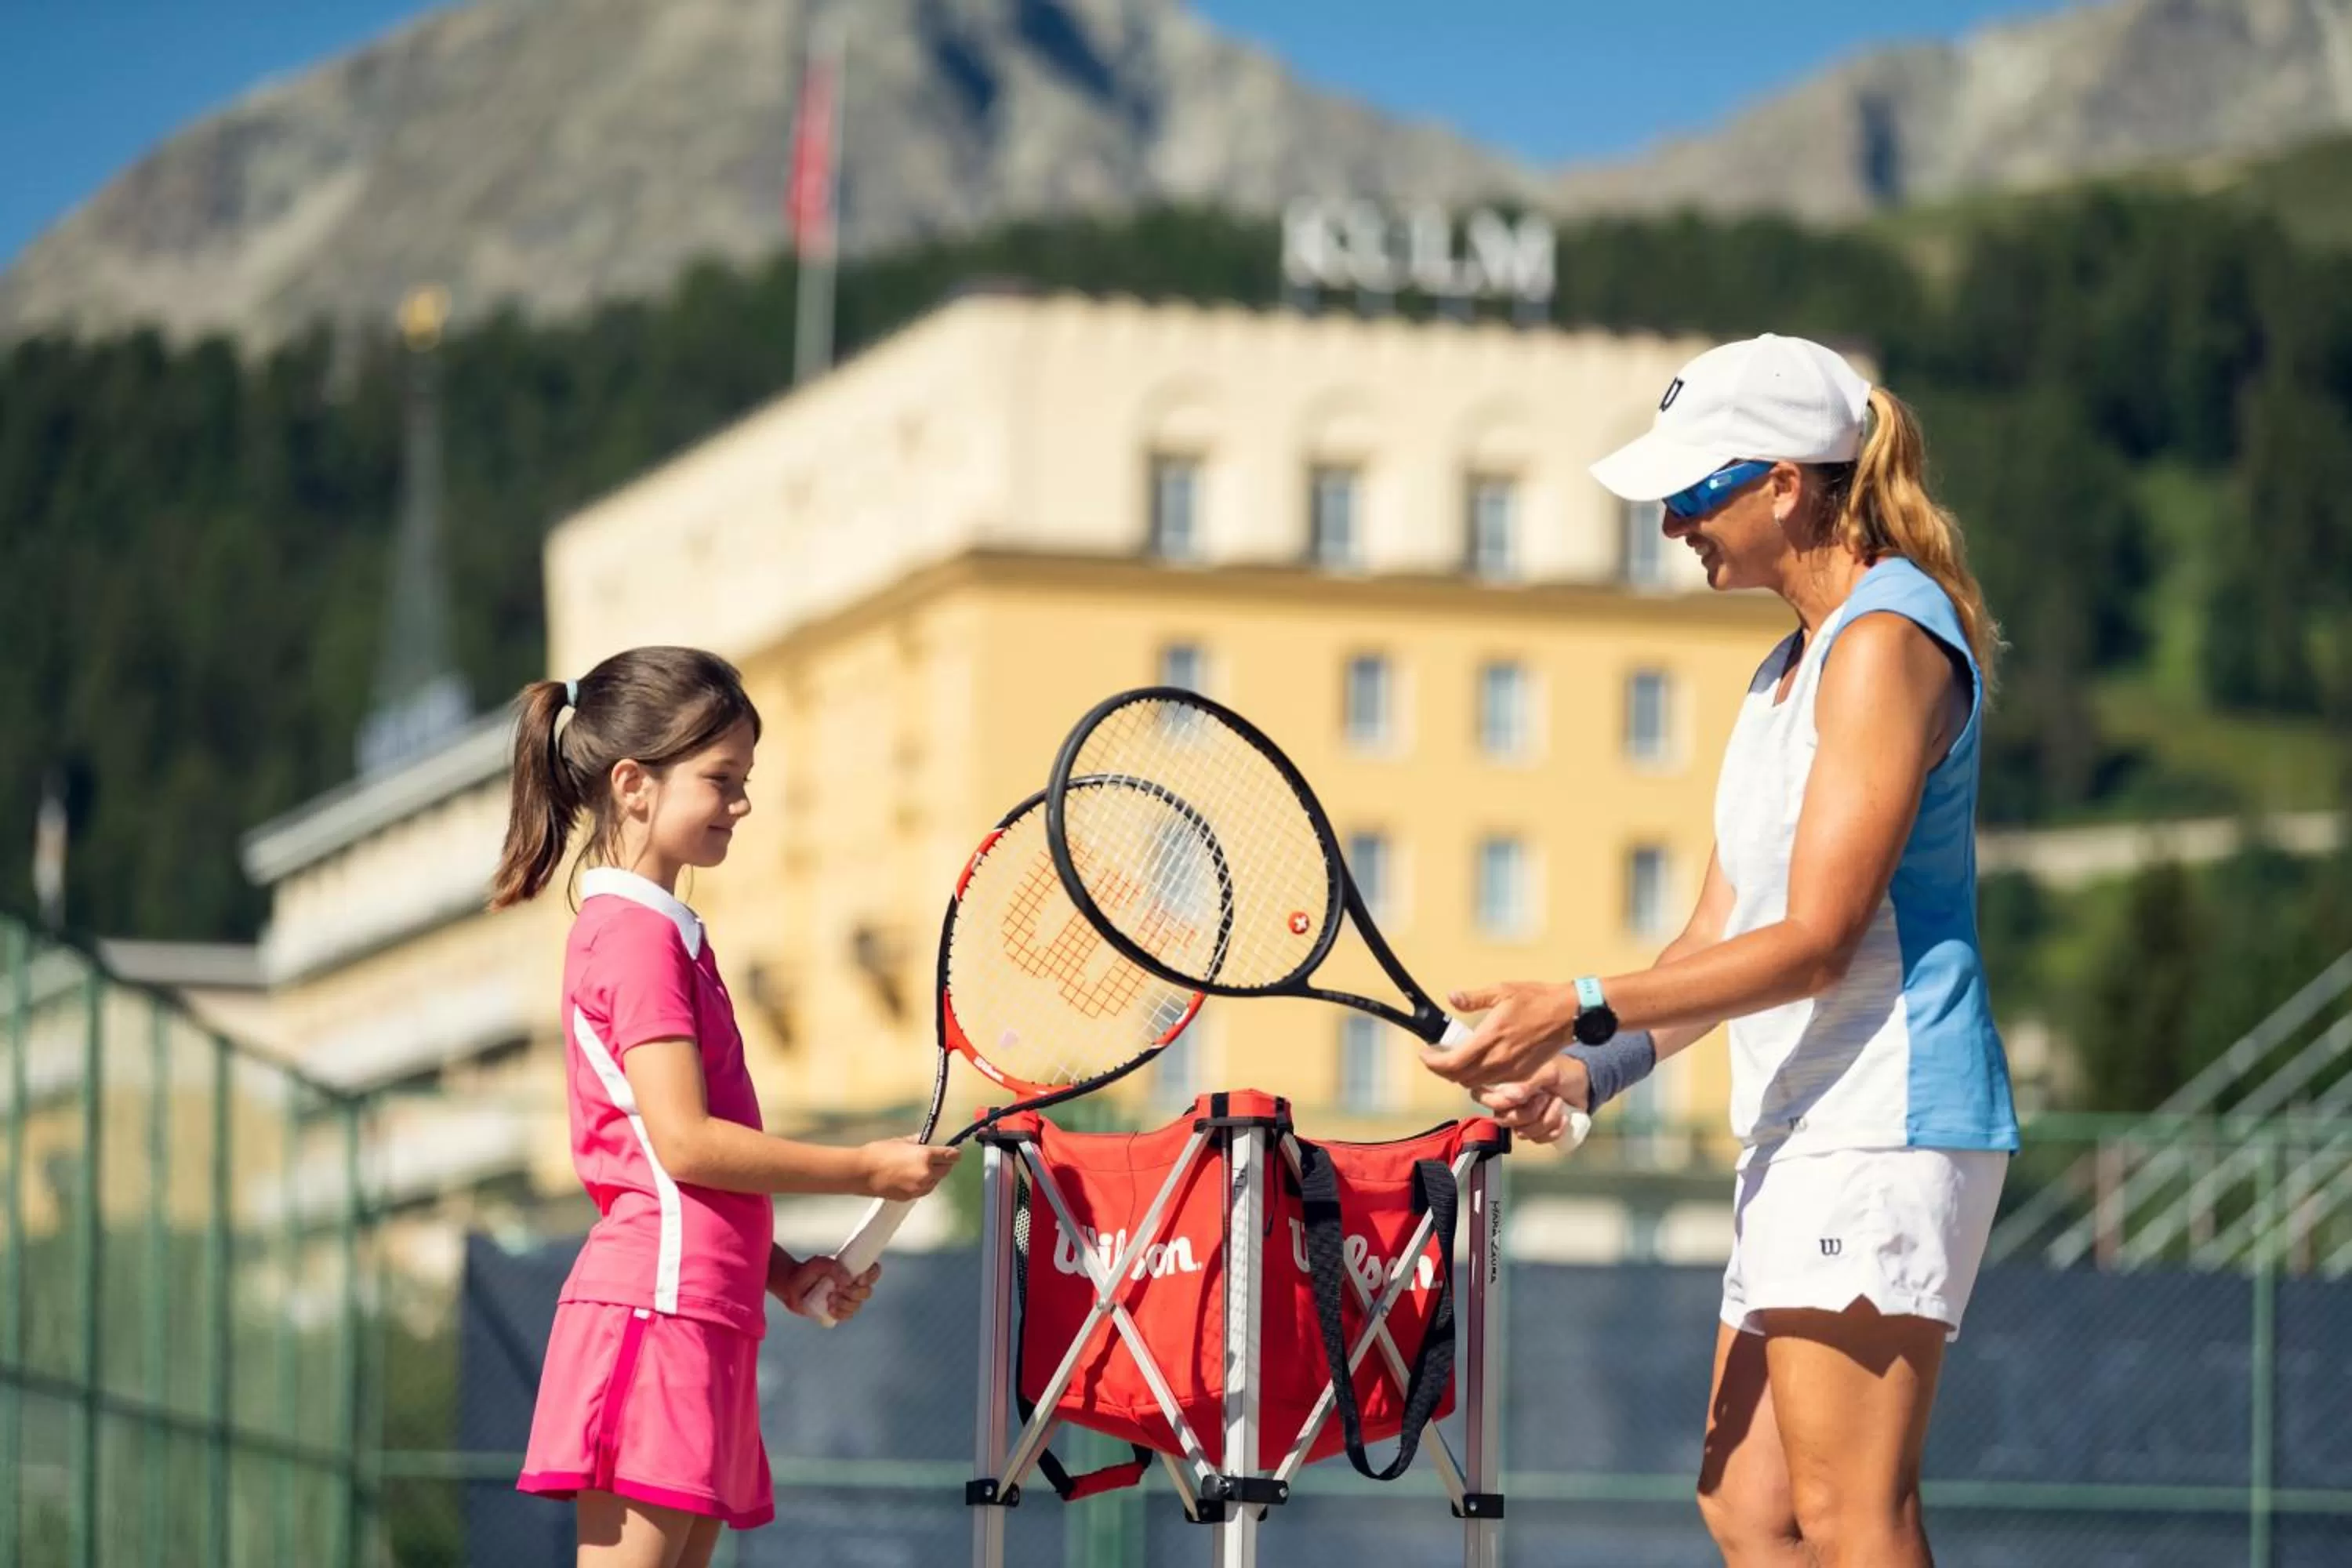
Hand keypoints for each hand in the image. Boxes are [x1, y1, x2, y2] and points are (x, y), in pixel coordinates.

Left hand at [773, 1254, 880, 1320]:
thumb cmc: (807, 1271)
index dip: (871, 1276)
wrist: (791, 1287)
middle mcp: (853, 1285)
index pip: (873, 1272)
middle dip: (855, 1293)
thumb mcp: (820, 1264)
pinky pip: (847, 1316)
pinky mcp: (838, 1311)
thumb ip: (834, 1268)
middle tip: (838, 1288)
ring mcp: (846, 1299)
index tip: (859, 1278)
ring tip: (830, 1299)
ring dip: (846, 1303)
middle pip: (867, 1292)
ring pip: (857, 1306)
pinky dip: (841, 1313)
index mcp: (854, 1270)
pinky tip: (830, 1309)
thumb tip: (848, 1280)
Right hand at [857, 1137, 960, 1200]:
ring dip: (933, 1175)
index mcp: (926, 1156)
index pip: (951, 1156)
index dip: (954, 1153)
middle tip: (937, 1158)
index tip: (954, 1151)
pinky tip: (912, 1177)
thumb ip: (917, 1142)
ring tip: (921, 1168)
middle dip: (943, 1164)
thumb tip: (925, 1142)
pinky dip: (923, 1184)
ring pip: (935, 1181)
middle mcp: (926, 1173)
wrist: (862, 1173)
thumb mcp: (900, 1141)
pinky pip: (923, 1189)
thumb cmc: (879, 1153)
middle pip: (946, 1170)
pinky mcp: (910, 1197)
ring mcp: (919, 1187)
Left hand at [1420, 981, 1580, 1087]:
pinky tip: (1477, 1064)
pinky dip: (1479, 1080)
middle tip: (1437, 1056)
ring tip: (1454, 1059)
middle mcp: (1499, 1060)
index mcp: (1491, 1038)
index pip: (1452, 1062)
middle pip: (1459, 1078)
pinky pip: (1493, 1086)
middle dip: (1443, 1070)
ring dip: (1460, 1076)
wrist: (1568, 1014)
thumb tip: (1452, 998)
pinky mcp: (1522, 1076)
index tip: (1425, 1054)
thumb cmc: (1536, 999)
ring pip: (1474, 1085)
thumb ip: (1474, 998)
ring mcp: (1511, 1071)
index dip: (1433, 1062)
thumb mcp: (1502, 990)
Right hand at [1472, 1058, 1591, 1145]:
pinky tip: (1564, 1118)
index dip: (1496, 1101)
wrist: (1583, 1083)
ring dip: (1546, 1120)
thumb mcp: (1546, 1071)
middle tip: (1546, 1097)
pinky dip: (1554, 1130)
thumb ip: (1527, 1082)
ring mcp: (1522, 1119)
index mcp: (1503, 1084)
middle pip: (1503, 1120)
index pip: (1480, 1096)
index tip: (1519, 1096)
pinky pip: (1539, 1140)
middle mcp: (1508, 1103)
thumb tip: (1511, 1096)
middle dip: (1529, 1112)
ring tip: (1558, 1103)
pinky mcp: (1538, 1131)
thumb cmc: (1561, 1070)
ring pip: (1523, 1133)